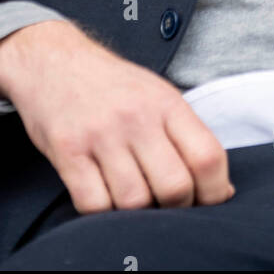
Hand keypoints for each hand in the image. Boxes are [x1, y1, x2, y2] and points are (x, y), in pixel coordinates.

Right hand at [0, 20, 235, 213]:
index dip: (214, 191)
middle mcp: (137, 117)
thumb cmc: (111, 85)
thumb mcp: (157, 94)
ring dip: (136, 213)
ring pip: (134, 203)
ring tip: (131, 197)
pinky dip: (102, 212)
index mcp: (167, 102)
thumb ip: (186, 136)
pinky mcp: (68, 151)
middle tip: (166, 205)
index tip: (207, 201)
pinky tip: (102, 195)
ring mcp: (101, 134)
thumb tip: (221, 191)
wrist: (52, 60)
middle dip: (176, 208)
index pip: (208, 157)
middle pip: (175, 187)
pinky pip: (93, 205)